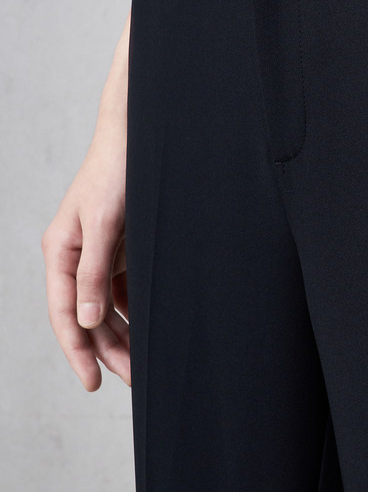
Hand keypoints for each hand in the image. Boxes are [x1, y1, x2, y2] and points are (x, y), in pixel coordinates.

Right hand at [42, 118, 130, 390]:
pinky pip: (125, 289)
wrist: (141, 139)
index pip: (66, 313)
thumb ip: (94, 272)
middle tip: (134, 379)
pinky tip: (151, 326)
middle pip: (88, 316)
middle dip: (108, 349)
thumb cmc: (117, 174)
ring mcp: (100, 254)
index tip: (92, 382)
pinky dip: (135, 309)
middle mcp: (77, 258)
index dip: (78, 350)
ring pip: (108, 306)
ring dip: (123, 333)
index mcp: (62, 253)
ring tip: (144, 363)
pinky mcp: (122, 248)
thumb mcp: (104, 223)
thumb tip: (88, 321)